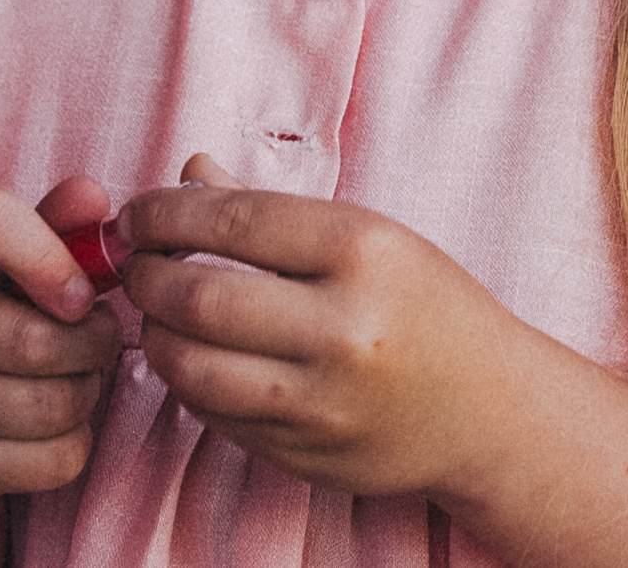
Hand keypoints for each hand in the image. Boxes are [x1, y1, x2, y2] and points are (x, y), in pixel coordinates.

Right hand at [0, 178, 124, 501]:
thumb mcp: (18, 253)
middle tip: (91, 337)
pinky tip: (50, 424)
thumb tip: (93, 198)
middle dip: (96, 341)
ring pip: (57, 405)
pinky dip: (73, 444)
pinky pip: (55, 459)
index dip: (51, 255)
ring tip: (70, 376)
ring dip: (88, 392)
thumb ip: (60, 221)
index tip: (80, 291)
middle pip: (44, 341)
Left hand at [118, 154, 518, 495]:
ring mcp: (321, 400)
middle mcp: (344, 327)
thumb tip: (189, 174)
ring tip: (159, 313)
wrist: (490, 409)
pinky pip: (212, 414)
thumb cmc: (428, 308)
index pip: (234, 221)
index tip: (139, 214)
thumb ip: (274, 209)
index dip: (167, 214)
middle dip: (147, 275)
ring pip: (191, 366)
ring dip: (155, 334)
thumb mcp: (373, 239)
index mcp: (365, 252)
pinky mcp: (302, 452)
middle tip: (137, 265)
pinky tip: (195, 356)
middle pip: (199, 296)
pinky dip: (187, 381)